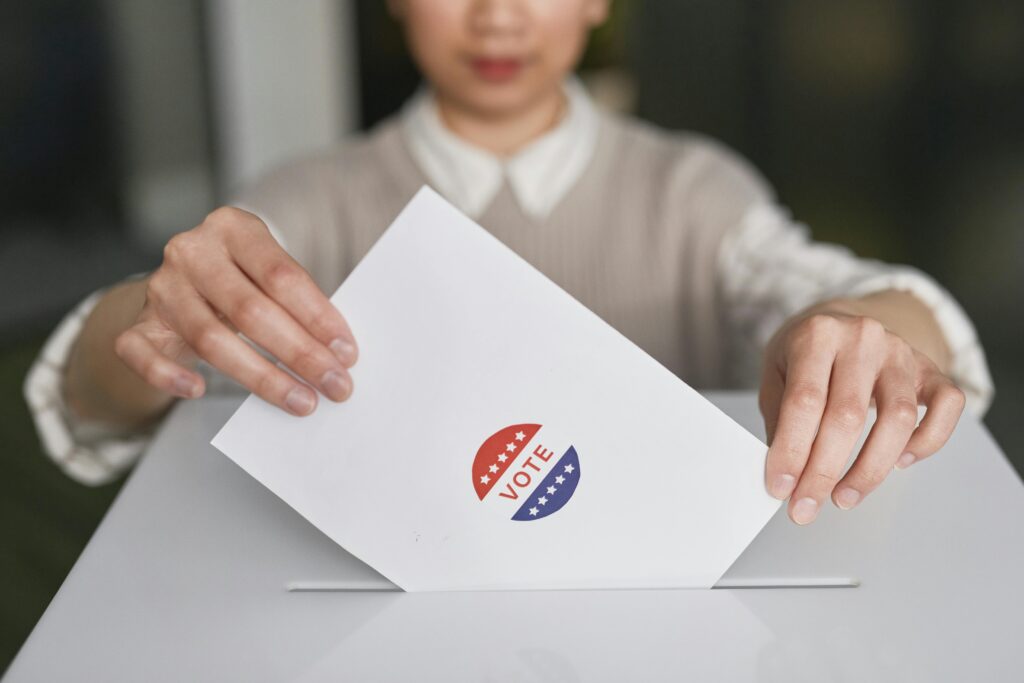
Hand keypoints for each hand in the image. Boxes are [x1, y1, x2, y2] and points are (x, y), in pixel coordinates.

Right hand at [114, 207, 357, 415]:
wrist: (182, 285)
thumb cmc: (241, 280)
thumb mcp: (268, 274)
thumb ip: (297, 302)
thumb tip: (338, 353)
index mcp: (233, 227)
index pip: (281, 275)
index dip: (318, 316)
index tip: (347, 352)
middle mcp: (192, 251)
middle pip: (250, 310)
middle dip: (299, 353)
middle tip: (335, 384)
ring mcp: (160, 287)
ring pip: (209, 338)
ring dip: (261, 377)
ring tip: (301, 401)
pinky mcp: (137, 322)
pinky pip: (141, 353)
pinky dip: (168, 375)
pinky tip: (198, 390)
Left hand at [759, 301, 965, 523]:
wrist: (840, 322)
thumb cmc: (804, 353)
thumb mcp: (775, 374)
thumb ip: (779, 419)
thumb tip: (786, 474)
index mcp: (817, 335)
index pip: (804, 401)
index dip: (792, 451)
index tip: (781, 488)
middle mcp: (862, 339)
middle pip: (847, 416)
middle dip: (824, 472)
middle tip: (806, 506)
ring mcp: (901, 353)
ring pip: (898, 419)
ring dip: (870, 469)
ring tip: (844, 497)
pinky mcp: (930, 369)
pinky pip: (947, 407)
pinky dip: (928, 442)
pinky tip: (900, 462)